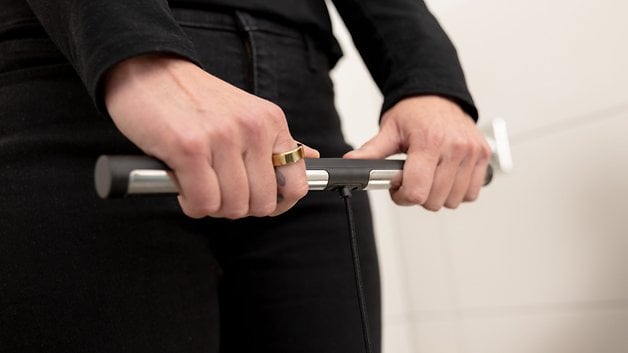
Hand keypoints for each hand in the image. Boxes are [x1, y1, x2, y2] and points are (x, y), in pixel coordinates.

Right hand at [104, 54, 317, 218]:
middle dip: (238, 207)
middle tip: (217, 191)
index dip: (278, 203)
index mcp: (271, 122)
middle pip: (262, 203)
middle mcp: (252, 128)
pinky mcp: (188, 148)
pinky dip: (191, 205)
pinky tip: (182, 186)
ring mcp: (222, 137)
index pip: (297, 183)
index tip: (256, 201)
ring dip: (212, 206)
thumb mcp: (246, 113)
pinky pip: (202, 203)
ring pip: (232, 206)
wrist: (147, 70)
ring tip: (197, 185)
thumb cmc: (193, 99)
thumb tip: (311, 156)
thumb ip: (276, 141)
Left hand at [344, 95, 490, 210]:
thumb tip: (351, 162)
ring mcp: (472, 152)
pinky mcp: (483, 156)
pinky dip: (458, 191)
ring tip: (429, 177)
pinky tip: (446, 177)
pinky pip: (472, 193)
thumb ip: (372, 151)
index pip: (417, 190)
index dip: (403, 197)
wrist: (438, 95)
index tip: (398, 189)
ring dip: (439, 195)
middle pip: (434, 200)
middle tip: (412, 180)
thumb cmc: (414, 112)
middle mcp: (454, 147)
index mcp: (429, 141)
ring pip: (453, 200)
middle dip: (419, 196)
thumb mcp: (389, 129)